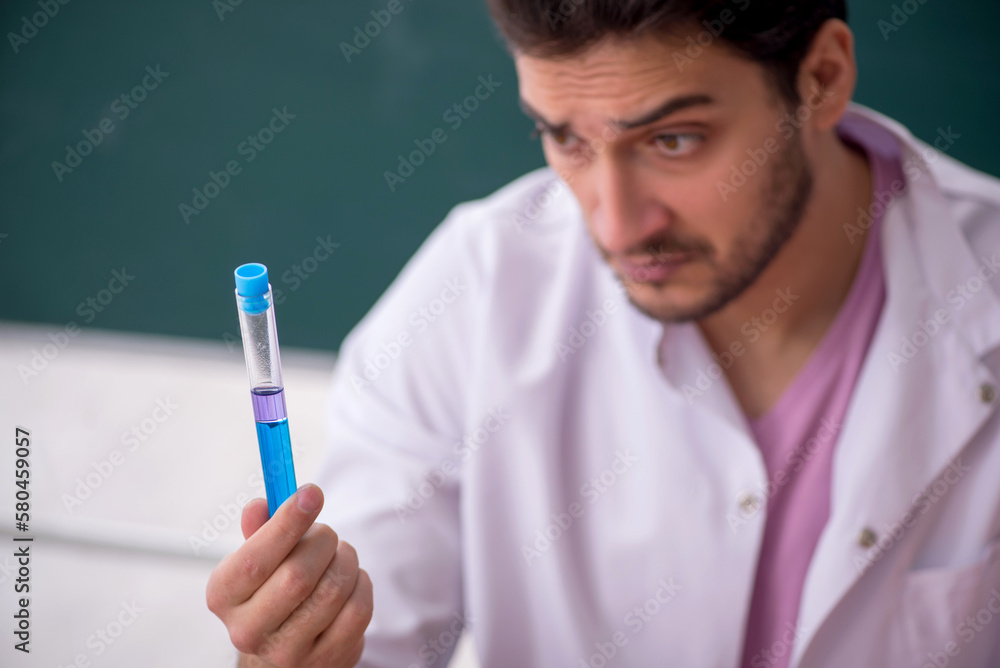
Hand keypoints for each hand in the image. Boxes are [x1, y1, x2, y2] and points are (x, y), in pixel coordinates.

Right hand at [206, 484, 372, 667]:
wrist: (287, 648)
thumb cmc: (272, 589)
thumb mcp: (257, 559)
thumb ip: (260, 530)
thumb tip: (259, 506)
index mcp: (224, 596)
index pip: (255, 559)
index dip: (286, 523)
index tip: (312, 493)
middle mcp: (248, 630)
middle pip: (297, 576)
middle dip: (322, 541)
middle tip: (326, 533)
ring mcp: (288, 652)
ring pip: (332, 590)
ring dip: (345, 560)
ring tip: (339, 555)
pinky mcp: (326, 659)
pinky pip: (358, 609)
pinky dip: (361, 584)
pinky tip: (350, 581)